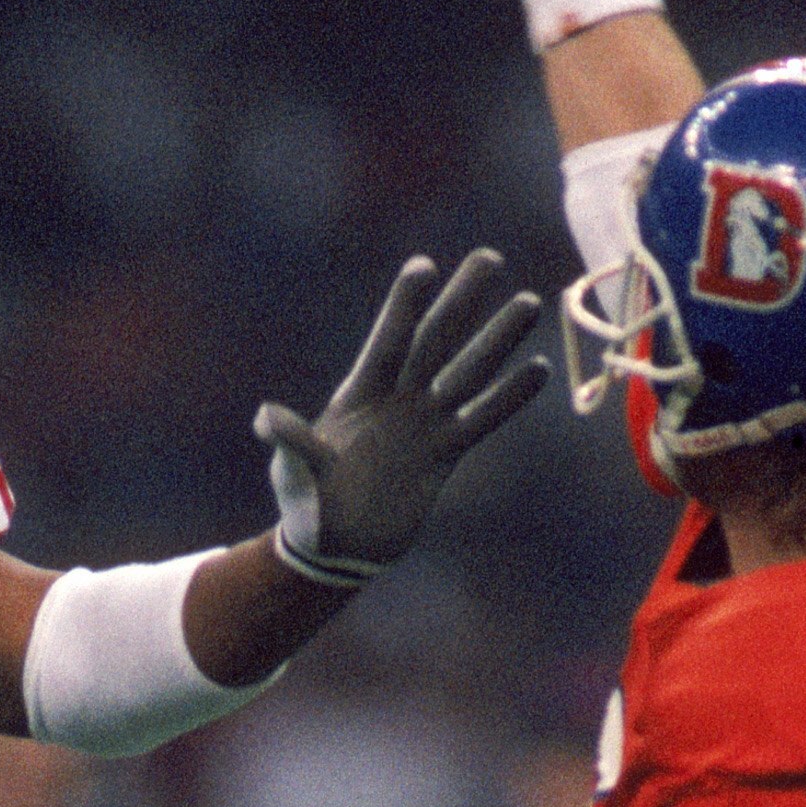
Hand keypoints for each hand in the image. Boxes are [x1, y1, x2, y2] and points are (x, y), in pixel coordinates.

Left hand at [259, 248, 546, 583]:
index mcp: (360, 395)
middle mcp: (397, 399)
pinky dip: (509, 397)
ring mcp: (424, 423)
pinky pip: (482, 418)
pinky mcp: (445, 453)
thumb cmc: (305, 506)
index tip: (425, 265)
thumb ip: (291, 444)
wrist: (335, 548)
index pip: (387, 342)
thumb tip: (267, 417)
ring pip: (468, 372)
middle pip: (436, 341)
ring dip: (498, 339)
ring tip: (529, 301)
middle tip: (489, 258)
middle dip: (462, 301)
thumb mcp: (292, 474)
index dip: (405, 306)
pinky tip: (538, 369)